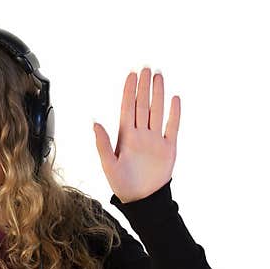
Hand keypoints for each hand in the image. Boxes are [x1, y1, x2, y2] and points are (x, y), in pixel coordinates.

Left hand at [93, 67, 179, 202]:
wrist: (142, 200)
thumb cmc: (122, 184)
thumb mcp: (108, 165)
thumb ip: (103, 144)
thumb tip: (95, 123)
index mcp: (126, 136)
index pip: (128, 108)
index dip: (129, 91)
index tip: (132, 75)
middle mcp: (141, 133)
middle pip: (143, 105)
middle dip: (144, 87)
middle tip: (146, 68)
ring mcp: (155, 139)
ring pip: (157, 111)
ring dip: (158, 94)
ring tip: (159, 76)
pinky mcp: (168, 148)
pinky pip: (172, 127)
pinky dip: (174, 113)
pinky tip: (175, 99)